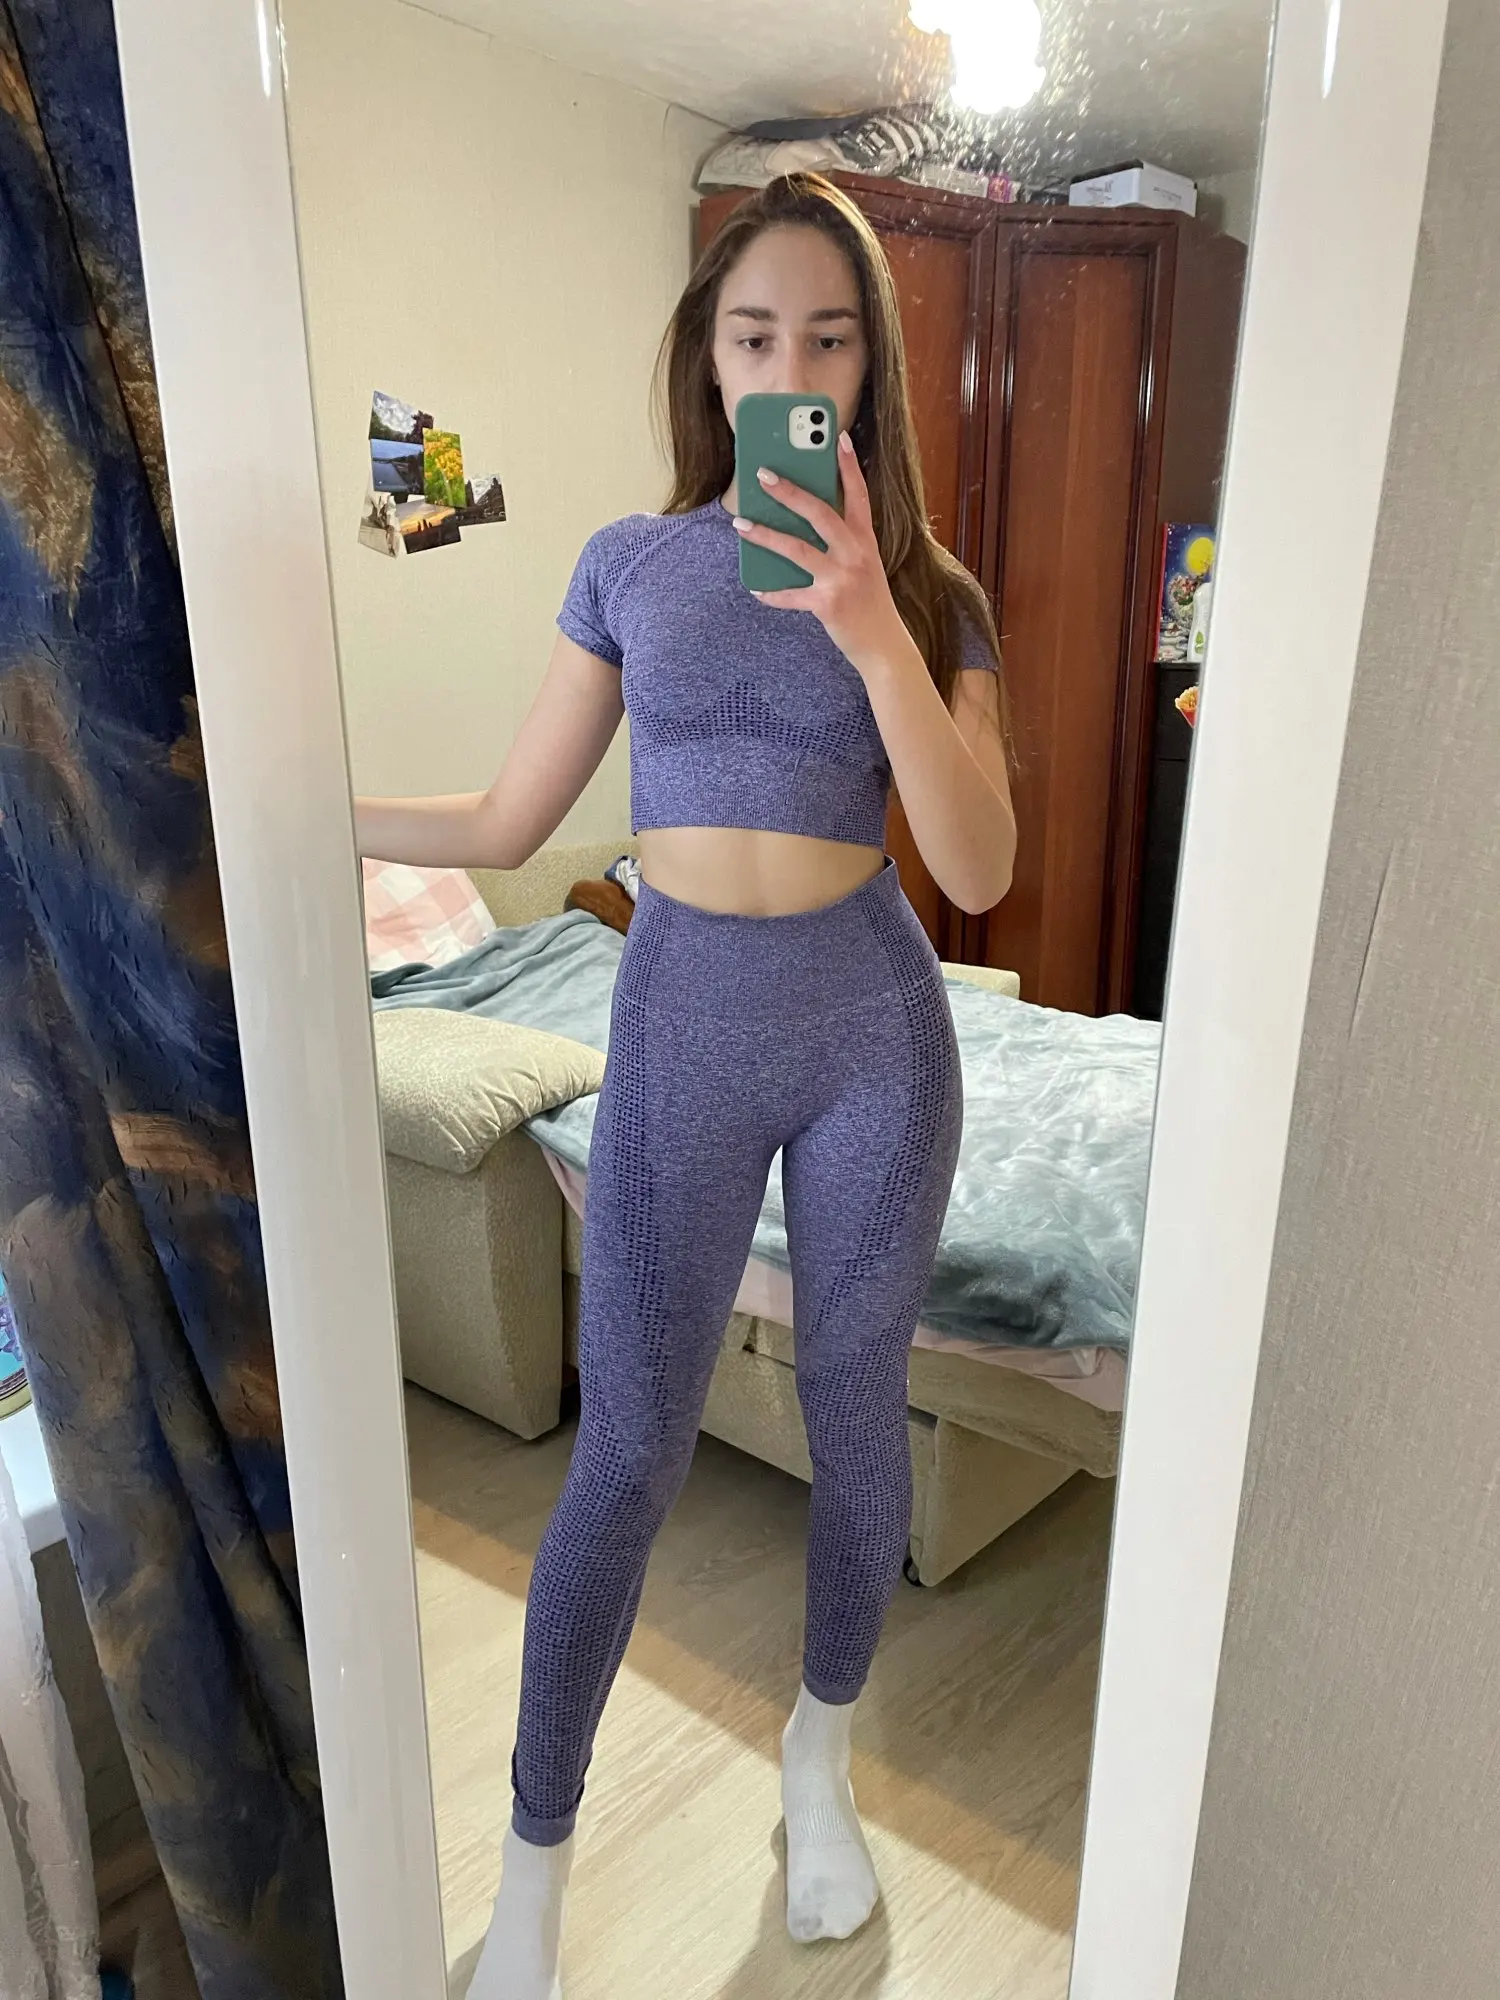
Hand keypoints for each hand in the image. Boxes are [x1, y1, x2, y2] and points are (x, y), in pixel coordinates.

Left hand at [733, 433, 912, 674]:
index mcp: (866, 541)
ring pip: (797, 549)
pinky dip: (772, 594)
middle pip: (820, 513)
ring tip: (741, 524)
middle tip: (764, 475)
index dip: (849, 466)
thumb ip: (842, 543)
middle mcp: (855, 554)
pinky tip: (756, 590)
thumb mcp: (865, 565)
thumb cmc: (870, 602)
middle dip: (789, 492)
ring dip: (766, 535)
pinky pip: (791, 595)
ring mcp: (841, 578)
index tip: (838, 437)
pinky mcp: (827, 604)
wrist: (883, 645)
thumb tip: (801, 524)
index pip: (859, 495)